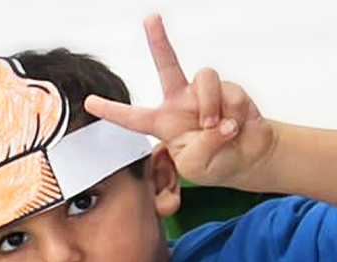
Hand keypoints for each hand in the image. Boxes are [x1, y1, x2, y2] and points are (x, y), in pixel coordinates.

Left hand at [82, 14, 278, 188]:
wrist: (247, 155)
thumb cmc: (215, 162)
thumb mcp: (198, 166)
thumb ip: (201, 148)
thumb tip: (217, 123)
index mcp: (163, 124)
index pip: (133, 118)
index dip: (111, 110)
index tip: (89, 102)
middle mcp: (180, 102)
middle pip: (167, 65)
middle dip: (159, 40)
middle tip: (150, 18)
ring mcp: (204, 93)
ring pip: (204, 79)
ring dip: (212, 106)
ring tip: (221, 129)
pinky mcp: (228, 89)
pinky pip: (230, 93)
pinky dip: (234, 114)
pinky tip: (236, 126)